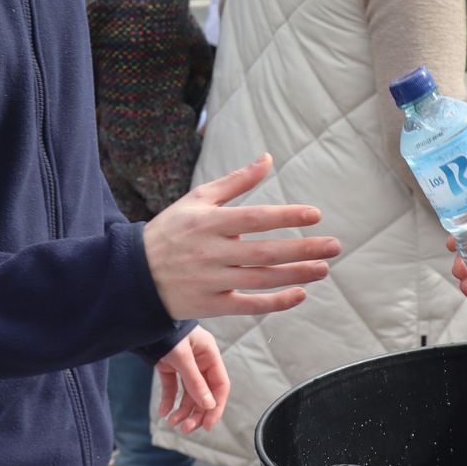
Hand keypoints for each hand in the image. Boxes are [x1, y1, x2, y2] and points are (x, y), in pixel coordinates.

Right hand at [143, 153, 340, 319]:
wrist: (132, 275)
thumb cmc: (171, 231)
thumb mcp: (197, 200)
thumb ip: (236, 182)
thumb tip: (268, 159)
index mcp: (209, 222)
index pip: (255, 218)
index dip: (287, 216)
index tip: (315, 214)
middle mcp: (212, 252)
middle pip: (265, 252)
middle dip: (303, 249)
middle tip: (334, 246)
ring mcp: (212, 281)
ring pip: (262, 280)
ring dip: (296, 275)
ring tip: (323, 268)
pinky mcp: (211, 306)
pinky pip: (249, 306)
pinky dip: (275, 302)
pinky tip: (299, 294)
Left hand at [154, 326, 229, 433]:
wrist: (144, 319)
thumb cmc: (167, 331)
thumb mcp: (182, 357)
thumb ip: (195, 382)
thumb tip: (208, 406)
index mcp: (209, 355)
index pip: (220, 386)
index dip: (216, 407)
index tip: (208, 425)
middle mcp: (200, 361)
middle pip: (205, 393)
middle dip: (196, 413)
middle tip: (186, 429)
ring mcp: (185, 365)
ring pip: (189, 394)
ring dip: (182, 410)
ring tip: (171, 422)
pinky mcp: (170, 366)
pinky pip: (173, 388)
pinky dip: (169, 401)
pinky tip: (163, 412)